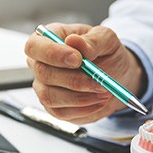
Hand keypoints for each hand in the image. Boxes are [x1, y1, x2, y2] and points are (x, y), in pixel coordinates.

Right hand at [25, 23, 145, 123]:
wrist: (116, 76)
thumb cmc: (107, 53)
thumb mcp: (107, 40)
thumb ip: (93, 40)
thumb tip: (74, 41)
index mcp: (49, 39)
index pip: (35, 46)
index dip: (53, 53)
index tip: (78, 59)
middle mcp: (41, 63)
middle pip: (43, 73)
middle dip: (74, 80)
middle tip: (99, 81)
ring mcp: (44, 87)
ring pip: (50, 96)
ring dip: (80, 97)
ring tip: (103, 91)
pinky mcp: (53, 106)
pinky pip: (61, 112)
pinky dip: (83, 108)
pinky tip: (99, 100)